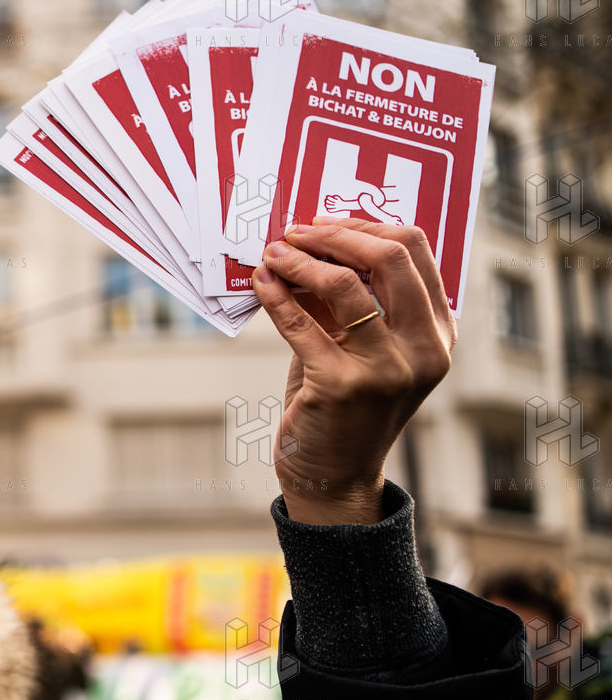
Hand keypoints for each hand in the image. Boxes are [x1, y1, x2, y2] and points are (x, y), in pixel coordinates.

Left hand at [252, 216, 456, 525]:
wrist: (335, 477)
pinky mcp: (340, 386)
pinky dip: (276, 294)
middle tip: (296, 230)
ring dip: (302, 260)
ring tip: (273, 252)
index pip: (415, 251)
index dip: (366, 225)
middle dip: (336, 234)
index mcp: (438, 334)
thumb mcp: (361, 348)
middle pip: (390, 257)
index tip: (324, 221)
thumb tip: (313, 241)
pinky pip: (300, 323)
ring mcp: (386, 370)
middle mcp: (423, 350)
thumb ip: (352, 300)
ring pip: (345, 285)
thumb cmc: (345, 405)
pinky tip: (261, 280)